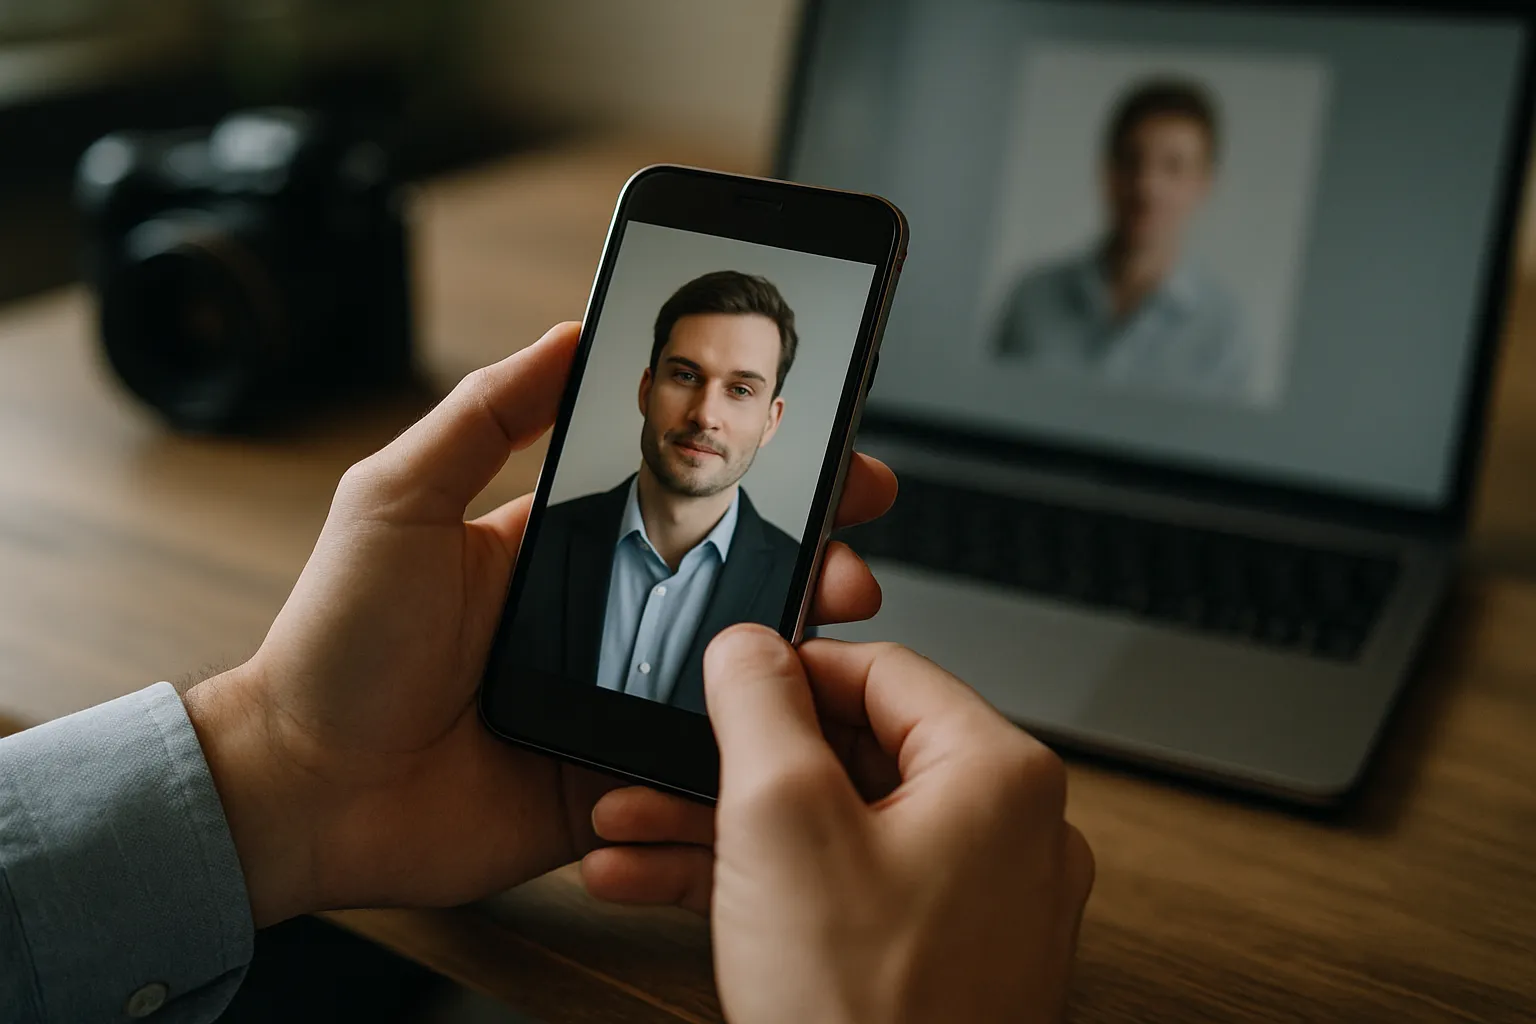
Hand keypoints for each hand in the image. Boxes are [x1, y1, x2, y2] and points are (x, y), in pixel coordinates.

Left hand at [181, 322, 897, 926]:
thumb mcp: (399, 499)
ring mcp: (614, 700)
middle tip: (858, 526)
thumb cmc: (336, 645)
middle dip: (810, 545)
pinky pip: (703, 760)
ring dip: (802, 635)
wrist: (305, 791)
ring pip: (735, 666)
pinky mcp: (618, 779)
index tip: (821, 442)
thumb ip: (483, 415)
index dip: (755, 471)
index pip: (682, 495)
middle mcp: (601, 620)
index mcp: (561, 549)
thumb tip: (567, 332)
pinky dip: (751, 740)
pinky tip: (790, 711)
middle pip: (731, 576)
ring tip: (841, 603)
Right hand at [585, 628, 1094, 1023]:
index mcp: (999, 776)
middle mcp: (1008, 832)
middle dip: (734, 761)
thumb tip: (750, 645)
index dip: (787, 668)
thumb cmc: (864, 1019)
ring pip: (837, 824)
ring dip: (727, 823)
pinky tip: (667, 882)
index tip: (726, 677)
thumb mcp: (780, 823)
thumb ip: (760, 707)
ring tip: (636, 828)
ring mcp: (978, 901)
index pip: (883, 670)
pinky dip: (765, 881)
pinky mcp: (939, 955)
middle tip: (664, 761)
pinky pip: (846, 887)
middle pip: (852, 750)